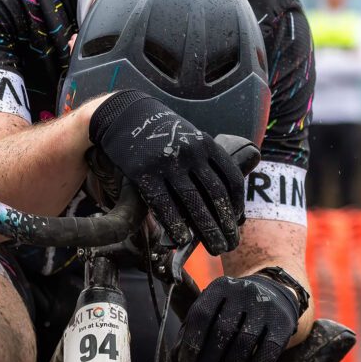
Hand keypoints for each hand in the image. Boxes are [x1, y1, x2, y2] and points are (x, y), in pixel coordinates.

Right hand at [88, 90, 244, 253]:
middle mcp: (191, 153)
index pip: (231, 178)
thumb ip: (203, 160)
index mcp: (206, 144)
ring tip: (214, 246)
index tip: (236, 221)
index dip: (237, 204)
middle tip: (231, 243)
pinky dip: (176, 224)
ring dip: (207, 229)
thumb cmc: (159, 132)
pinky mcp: (145, 173)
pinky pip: (164, 204)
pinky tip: (182, 239)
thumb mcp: (188, 137)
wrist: (123, 115)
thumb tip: (216, 196)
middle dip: (225, 224)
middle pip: (216, 195)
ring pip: (193, 203)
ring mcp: (168, 163)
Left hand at [173, 273, 299, 361]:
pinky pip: (267, 353)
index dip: (191, 341)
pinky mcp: (283, 323)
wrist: (274, 294)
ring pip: (243, 345)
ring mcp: (266, 307)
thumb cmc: (233, 309)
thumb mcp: (213, 310)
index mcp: (220, 287)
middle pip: (222, 332)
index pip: (201, 315)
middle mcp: (244, 292)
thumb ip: (192, 331)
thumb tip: (176, 359)